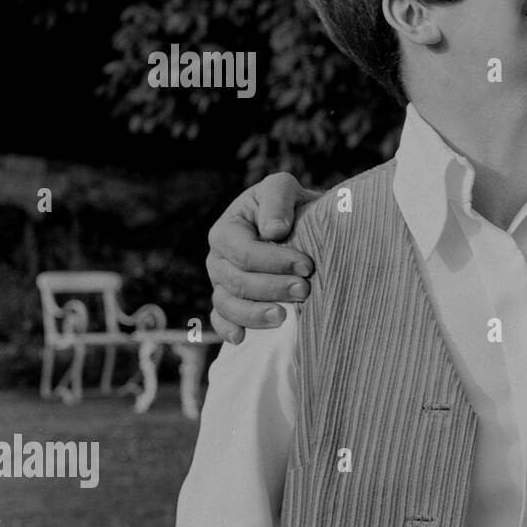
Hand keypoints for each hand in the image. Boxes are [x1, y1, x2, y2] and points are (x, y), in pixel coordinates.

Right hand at [207, 173, 320, 342]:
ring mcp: (221, 283)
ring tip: (283, 318)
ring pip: (227, 304)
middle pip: (236, 280)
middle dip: (271, 288)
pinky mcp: (229, 302)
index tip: (307, 266)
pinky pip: (221, 320)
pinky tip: (242, 338)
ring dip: (253, 314)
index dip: (273, 261)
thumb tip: (273, 230)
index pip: (243, 251)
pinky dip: (228, 329)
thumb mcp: (283, 189)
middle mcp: (218, 258)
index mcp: (227, 230)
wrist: (298, 226)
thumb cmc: (289, 206)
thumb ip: (277, 199)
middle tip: (305, 290)